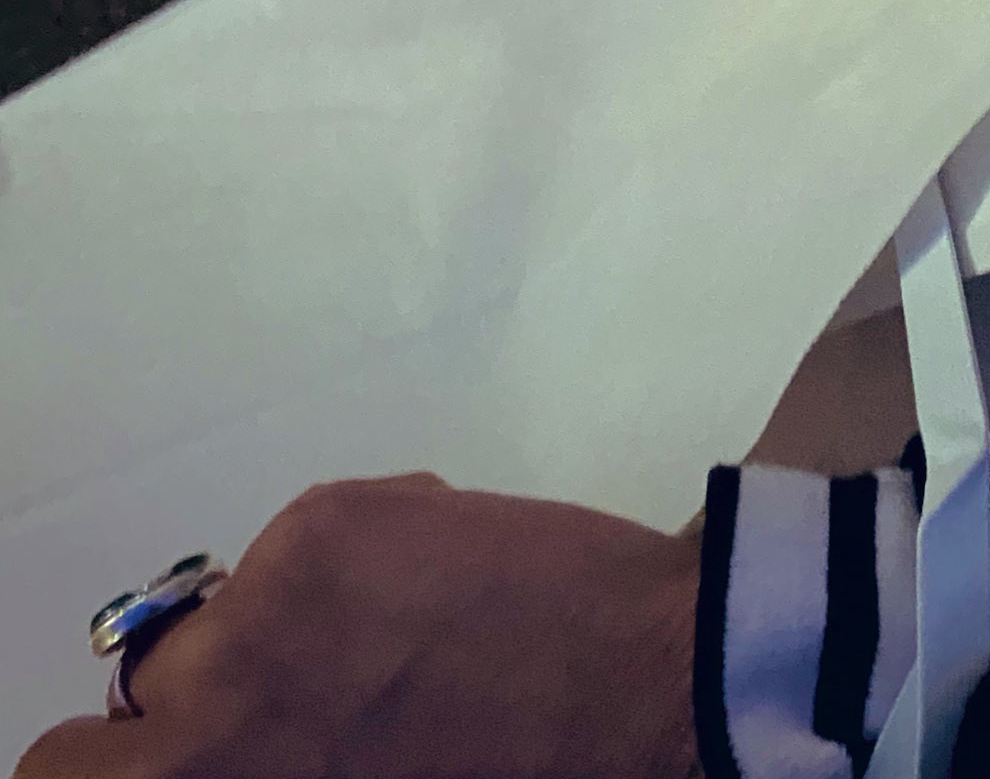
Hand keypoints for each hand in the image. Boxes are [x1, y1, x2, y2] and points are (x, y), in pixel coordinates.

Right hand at [14, 472, 701, 778]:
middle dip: (219, 692)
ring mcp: (265, 605)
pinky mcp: (331, 522)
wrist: (645, 690)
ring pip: (240, 602)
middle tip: (318, 697)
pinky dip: (365, 554)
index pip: (56, 777)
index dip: (106, 769)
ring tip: (405, 640)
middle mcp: (207, 706)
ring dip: (298, 619)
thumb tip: (244, 749)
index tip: (171, 761)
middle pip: (147, 687)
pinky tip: (446, 585)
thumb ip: (266, 777)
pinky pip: (313, 538)